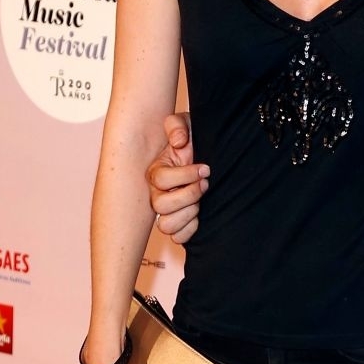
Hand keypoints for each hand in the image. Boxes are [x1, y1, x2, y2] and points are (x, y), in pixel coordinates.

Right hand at [147, 112, 207, 243]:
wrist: (207, 159)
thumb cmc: (193, 142)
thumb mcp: (186, 125)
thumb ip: (177, 126)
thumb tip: (178, 142)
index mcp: (156, 172)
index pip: (161, 180)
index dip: (185, 176)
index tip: (205, 169)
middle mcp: (157, 194)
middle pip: (161, 206)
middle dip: (188, 195)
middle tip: (205, 185)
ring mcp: (167, 211)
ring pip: (167, 225)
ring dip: (188, 214)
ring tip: (201, 202)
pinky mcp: (180, 224)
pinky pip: (178, 238)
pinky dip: (190, 230)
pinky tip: (200, 215)